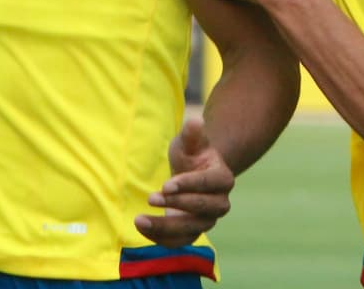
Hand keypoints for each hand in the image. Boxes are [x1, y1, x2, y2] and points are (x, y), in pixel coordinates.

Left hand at [134, 116, 232, 247]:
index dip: (187, 185)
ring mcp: (208, 220)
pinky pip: (180, 242)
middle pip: (202, 208)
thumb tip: (196, 121)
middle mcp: (221, 203)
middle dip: (176, 203)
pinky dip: (161, 239)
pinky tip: (142, 227)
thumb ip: (192, 134)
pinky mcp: (193, 232)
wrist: (191, 173)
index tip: (165, 185)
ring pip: (191, 229)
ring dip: (165, 227)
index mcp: (223, 178)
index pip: (208, 183)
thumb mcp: (189, 142)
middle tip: (150, 197)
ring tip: (140, 220)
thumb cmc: (191, 154)